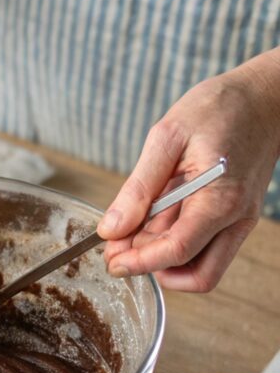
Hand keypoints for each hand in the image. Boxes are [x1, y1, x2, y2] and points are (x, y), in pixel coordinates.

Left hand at [97, 52, 279, 290]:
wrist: (263, 97)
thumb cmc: (219, 108)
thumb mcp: (167, 137)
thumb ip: (139, 187)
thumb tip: (111, 229)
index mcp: (220, 199)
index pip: (177, 250)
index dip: (139, 263)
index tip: (111, 261)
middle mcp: (236, 219)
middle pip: (195, 275)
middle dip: (151, 268)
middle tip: (116, 249)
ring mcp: (239, 221)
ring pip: (203, 269)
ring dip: (164, 262)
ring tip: (133, 235)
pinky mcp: (236, 219)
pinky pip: (207, 249)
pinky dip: (177, 247)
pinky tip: (154, 224)